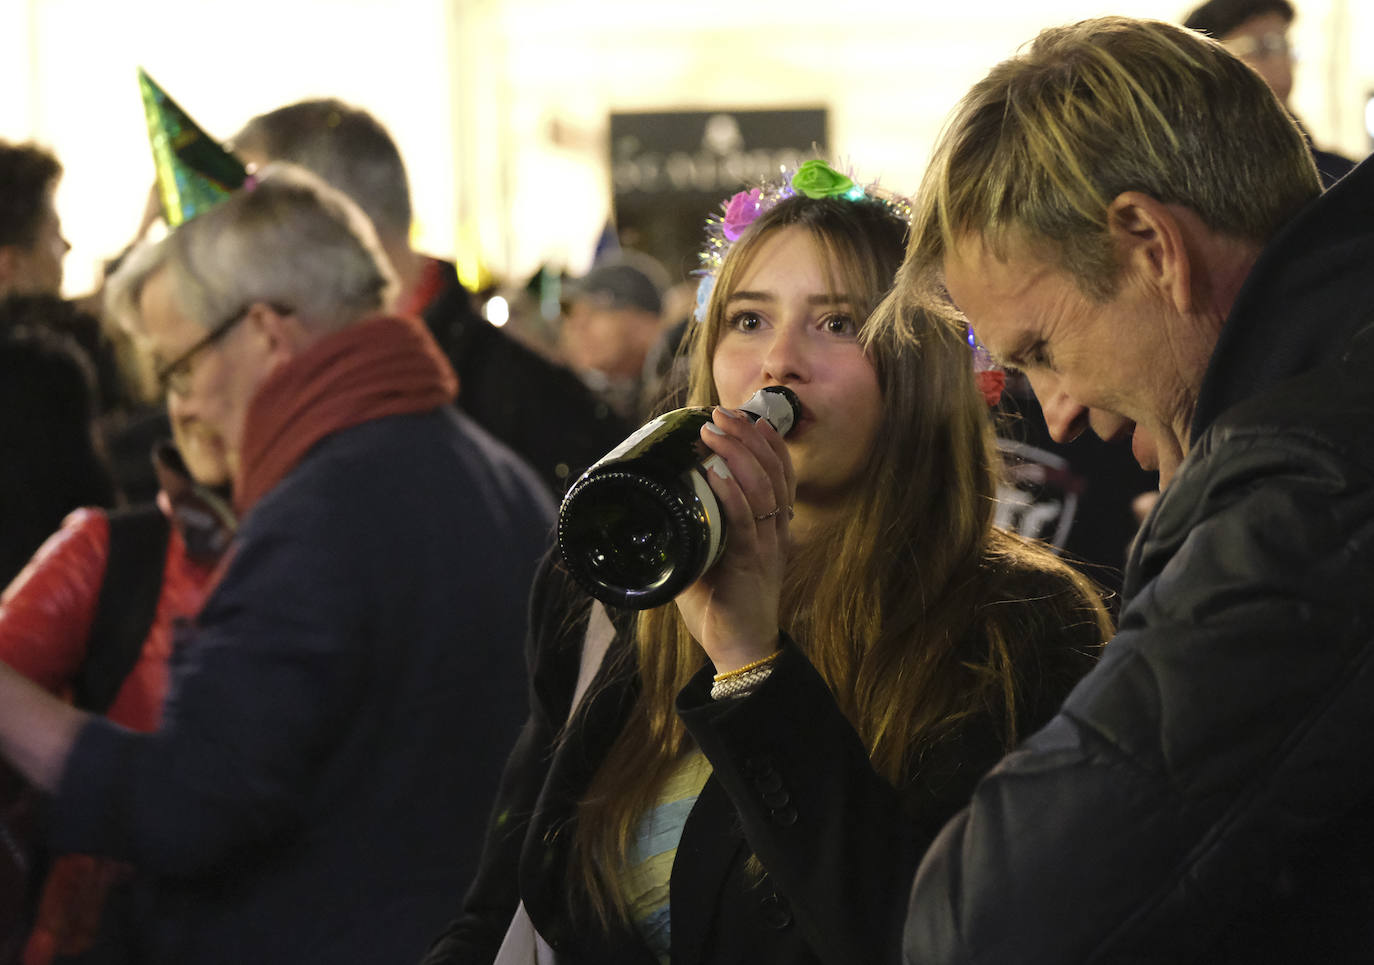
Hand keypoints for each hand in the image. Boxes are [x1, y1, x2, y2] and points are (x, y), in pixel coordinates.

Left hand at [674, 406, 794, 673]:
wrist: (740, 650)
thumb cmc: (722, 604)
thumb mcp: (707, 557)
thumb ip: (694, 530)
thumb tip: (658, 504)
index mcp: (772, 526)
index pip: (780, 472)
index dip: (766, 440)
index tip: (743, 414)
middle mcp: (776, 531)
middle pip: (772, 470)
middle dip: (747, 435)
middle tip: (719, 413)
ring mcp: (767, 546)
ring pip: (762, 488)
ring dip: (736, 455)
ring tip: (713, 432)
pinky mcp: (753, 564)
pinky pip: (746, 523)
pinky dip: (732, 494)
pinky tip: (716, 474)